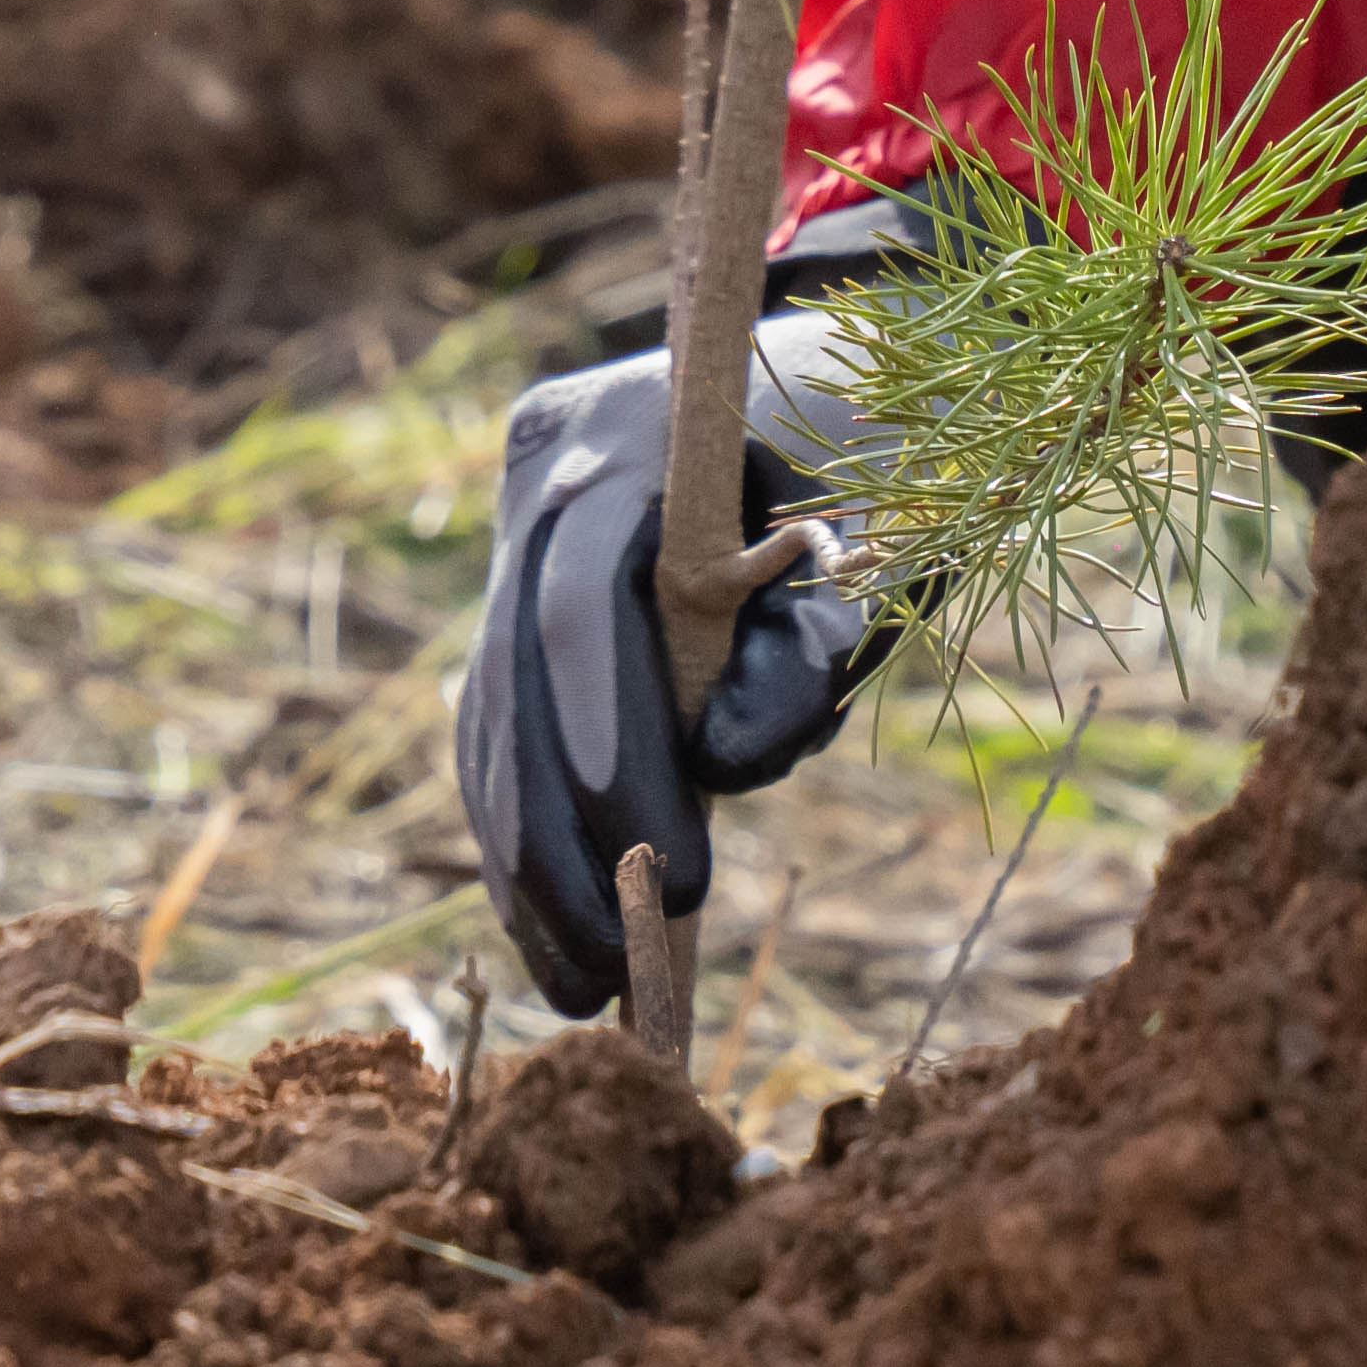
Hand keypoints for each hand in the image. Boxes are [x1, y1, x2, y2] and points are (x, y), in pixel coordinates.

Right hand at [449, 302, 888, 1020]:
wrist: (814, 375)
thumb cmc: (870, 447)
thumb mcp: (876, 525)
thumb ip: (812, 640)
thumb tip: (727, 765)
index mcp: (625, 434)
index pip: (581, 598)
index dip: (606, 733)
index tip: (664, 864)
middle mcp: (540, 480)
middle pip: (515, 677)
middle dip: (562, 838)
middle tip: (619, 968)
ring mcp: (510, 534)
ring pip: (489, 718)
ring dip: (528, 863)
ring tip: (583, 991)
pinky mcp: (509, 596)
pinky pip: (494, 728)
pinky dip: (520, 834)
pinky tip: (548, 939)